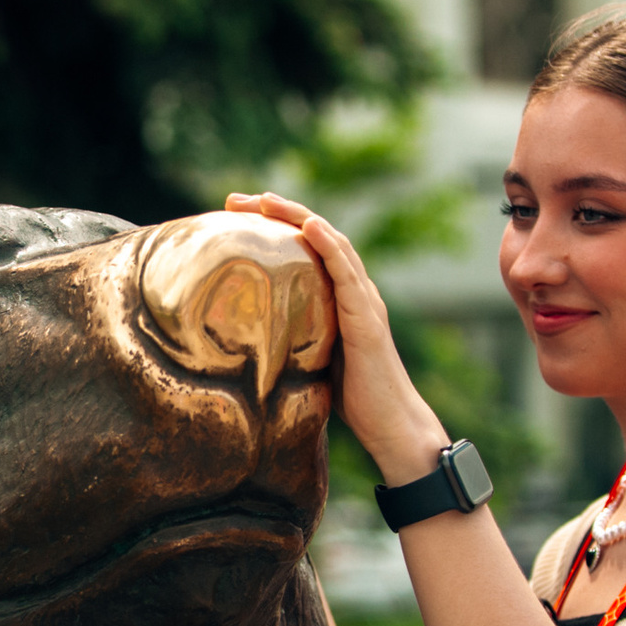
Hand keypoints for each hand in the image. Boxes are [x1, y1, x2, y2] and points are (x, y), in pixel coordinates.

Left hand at [225, 192, 448, 483]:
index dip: (274, 227)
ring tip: (265, 200)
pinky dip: (328, 245)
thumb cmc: (353, 400)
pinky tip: (310, 227)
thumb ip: (292, 337)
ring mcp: (364, 301)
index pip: (306, 249)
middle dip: (277, 212)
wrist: (390, 426)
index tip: (235, 214)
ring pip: (333, 244)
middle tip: (235, 199)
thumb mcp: (311, 358)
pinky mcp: (367, 318)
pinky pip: (347, 273)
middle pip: (316, 236)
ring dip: (299, 217)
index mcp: (341, 298)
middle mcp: (355, 291)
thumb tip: (247, 338)